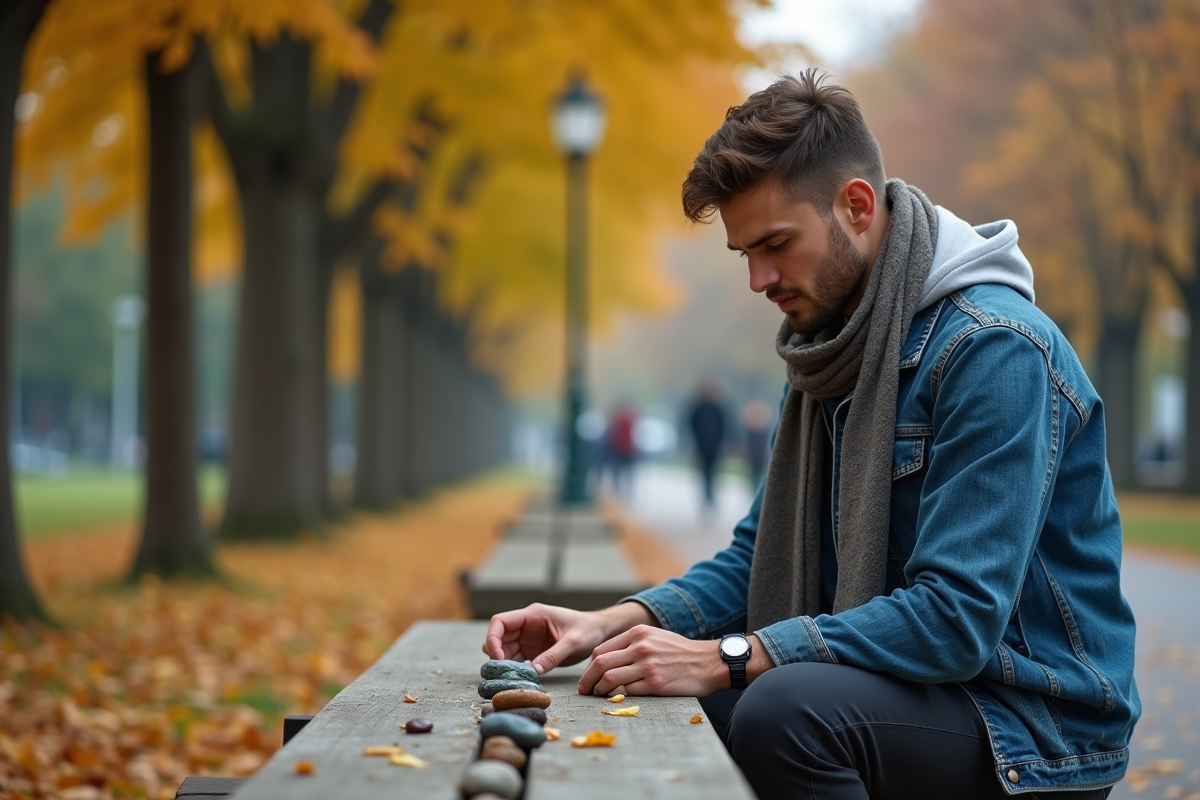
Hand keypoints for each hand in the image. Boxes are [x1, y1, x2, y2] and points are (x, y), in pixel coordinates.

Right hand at [484, 602, 656, 675]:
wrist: (599, 633)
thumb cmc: (588, 630)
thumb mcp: (573, 642)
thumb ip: (553, 655)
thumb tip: (534, 671)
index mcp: (533, 615)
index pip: (500, 621)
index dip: (493, 638)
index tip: (497, 657)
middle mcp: (526, 625)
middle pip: (498, 637)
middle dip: (496, 654)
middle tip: (503, 672)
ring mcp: (528, 638)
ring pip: (504, 650)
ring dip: (504, 663)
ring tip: (510, 678)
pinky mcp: (532, 651)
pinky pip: (516, 660)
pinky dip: (513, 669)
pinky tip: (519, 679)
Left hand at [577, 625, 729, 697]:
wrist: (708, 662)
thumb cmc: (680, 651)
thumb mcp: (655, 637)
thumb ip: (632, 643)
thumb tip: (607, 657)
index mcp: (638, 633)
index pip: (601, 649)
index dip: (589, 666)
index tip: (587, 676)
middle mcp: (640, 647)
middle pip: (600, 663)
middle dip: (587, 679)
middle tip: (584, 689)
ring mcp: (647, 666)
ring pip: (609, 678)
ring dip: (599, 690)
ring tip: (599, 695)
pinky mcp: (655, 684)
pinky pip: (626, 691)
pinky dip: (616, 696)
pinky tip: (616, 698)